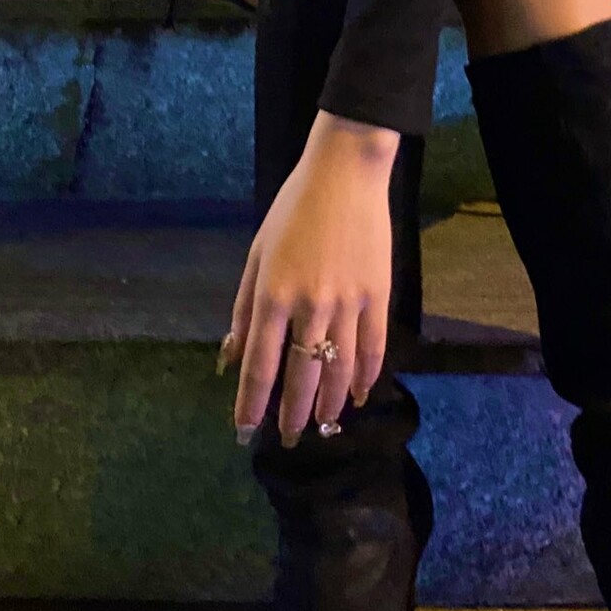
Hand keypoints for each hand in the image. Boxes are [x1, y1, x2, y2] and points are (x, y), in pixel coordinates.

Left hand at [220, 111, 398, 446]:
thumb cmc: (293, 209)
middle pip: (301, 377)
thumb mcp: (257, 253)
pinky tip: (361, 395)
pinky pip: (374, 348)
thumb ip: (245, 309)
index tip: (245, 431)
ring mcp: (348, 302)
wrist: (345, 173)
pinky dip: (367, 377)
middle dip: (292, 414)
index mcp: (273, 294)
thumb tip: (232, 358)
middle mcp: (309, 305)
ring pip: (340, 370)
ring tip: (323, 424)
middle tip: (287, 438)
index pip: (259, 365)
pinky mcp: (378, 295)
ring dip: (331, 404)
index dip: (252, 404)